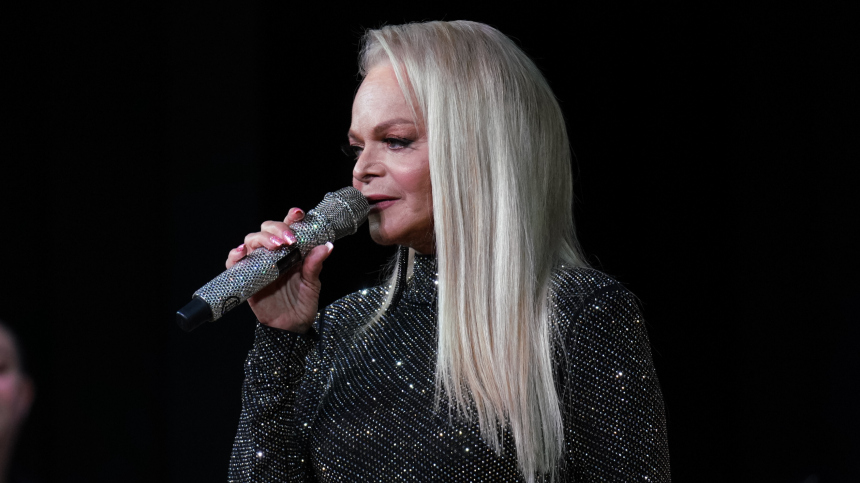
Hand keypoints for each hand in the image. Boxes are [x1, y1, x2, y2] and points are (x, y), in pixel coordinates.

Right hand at [225, 208, 333, 332]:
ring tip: (275, 247)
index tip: (298, 214)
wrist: (291, 327)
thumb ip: (315, 265)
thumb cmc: (302, 304)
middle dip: (277, 229)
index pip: (289, 227)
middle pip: (267, 230)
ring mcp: (259, 264)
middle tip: (289, 240)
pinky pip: (234, 263)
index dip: (291, 217)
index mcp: (292, 251)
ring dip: (261, 239)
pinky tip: (242, 253)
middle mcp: (274, 254)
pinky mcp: (246, 277)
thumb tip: (326, 246)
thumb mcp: (312, 285)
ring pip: (251, 240)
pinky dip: (235, 255)